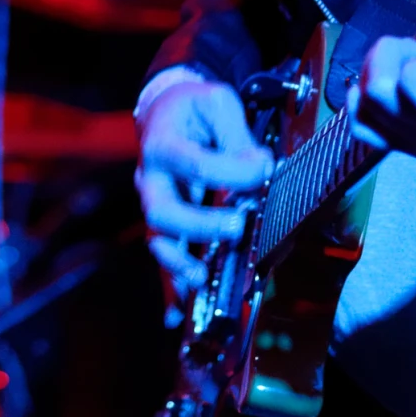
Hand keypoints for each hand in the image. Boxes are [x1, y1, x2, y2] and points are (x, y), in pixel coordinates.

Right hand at [136, 75, 271, 294]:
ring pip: (160, 241)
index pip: (194, 163)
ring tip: (204, 278)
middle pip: (162, 212)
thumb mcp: (217, 103)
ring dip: (182, 264)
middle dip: (200, 226)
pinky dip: (170, 288)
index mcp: (162, 143)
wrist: (165, 111)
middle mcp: (151, 179)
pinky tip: (176, 314)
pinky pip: (165, 259)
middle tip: (237, 226)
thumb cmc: (193, 108)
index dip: (233, 171)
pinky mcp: (165, 225)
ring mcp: (155, 205)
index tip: (264, 168)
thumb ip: (237, 135)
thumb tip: (260, 166)